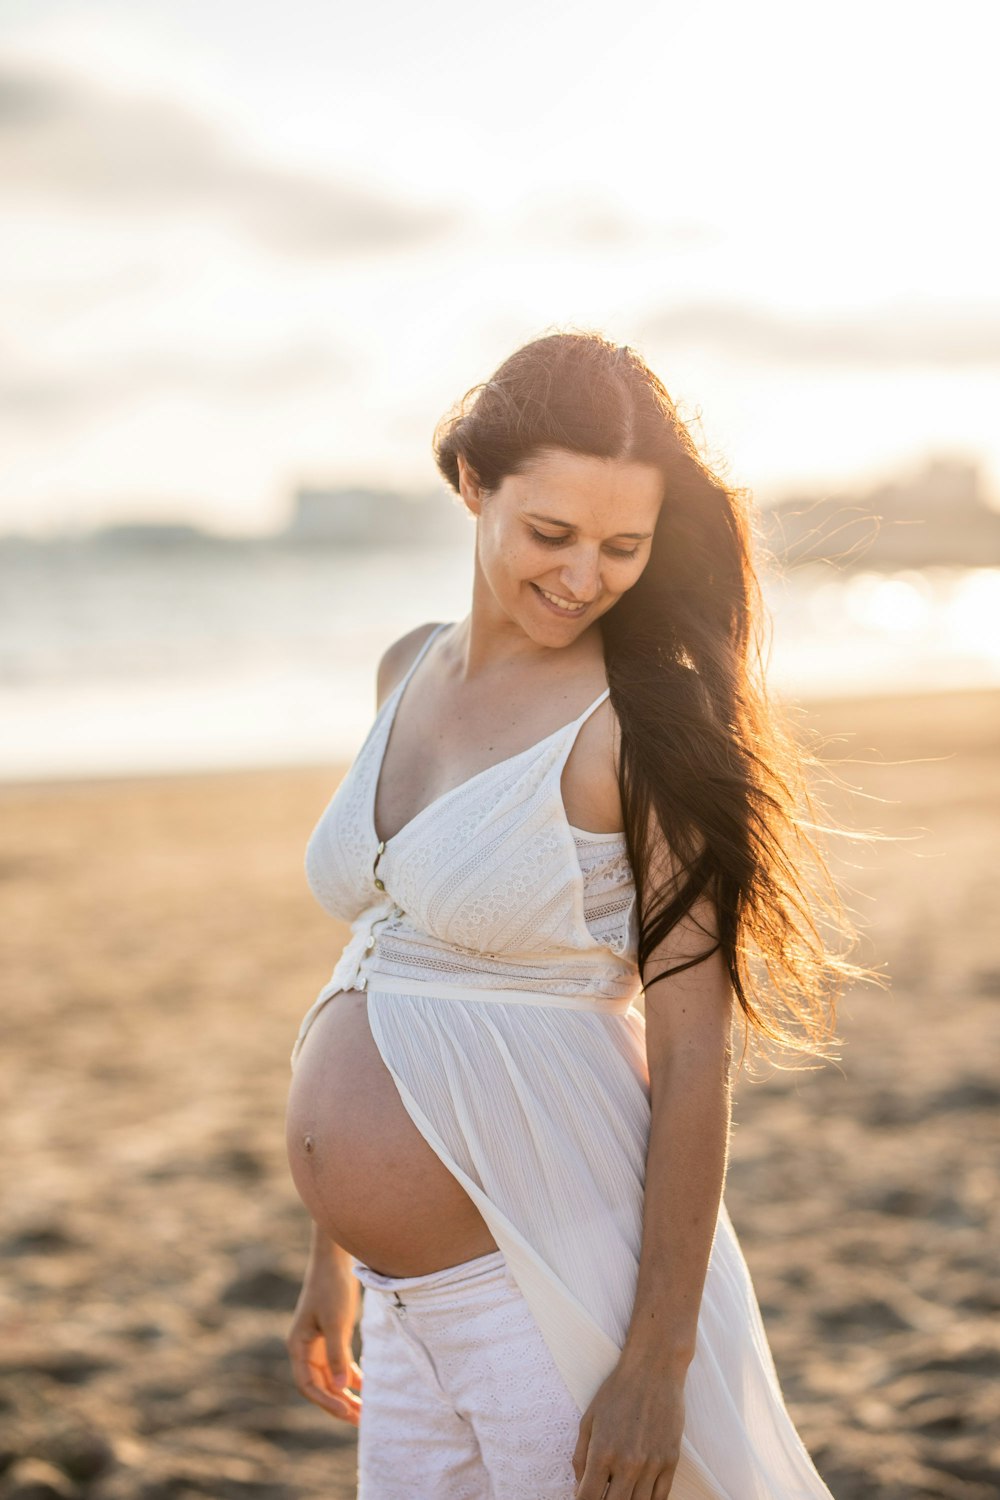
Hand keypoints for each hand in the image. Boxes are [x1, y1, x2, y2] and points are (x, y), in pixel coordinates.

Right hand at [286, 1235, 362, 1424]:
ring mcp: (319, 1343)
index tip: (346, 1412)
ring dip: (346, 1393)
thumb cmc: (332, 1287)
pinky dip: (352, 1376)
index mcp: (299, 1346)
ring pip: (332, 1377)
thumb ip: (338, 1355)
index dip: (326, 1401)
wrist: (336, 1259)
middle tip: (360, 1420)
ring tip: (366, 1411)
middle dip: (338, 1403)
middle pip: (320, 1385)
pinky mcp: (332, 1336)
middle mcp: (306, 1349)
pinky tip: (367, 1386)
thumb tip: (342, 1388)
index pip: (308, 1384)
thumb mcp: (336, 1322)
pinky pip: (340, 1364)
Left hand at [572, 1357, 684, 1499]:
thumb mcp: (588, 1420)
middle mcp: (627, 1463)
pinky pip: (660, 1498)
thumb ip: (580, 1457)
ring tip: (620, 1492)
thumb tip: (578, 1488)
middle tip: (602, 1494)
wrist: (653, 1369)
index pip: (588, 1499)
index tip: (583, 1499)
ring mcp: (652, 1464)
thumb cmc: (617, 1392)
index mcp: (602, 1452)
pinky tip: (639, 1495)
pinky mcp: (671, 1461)